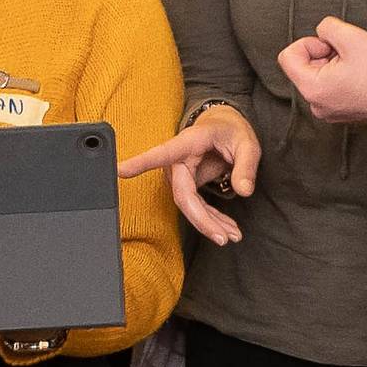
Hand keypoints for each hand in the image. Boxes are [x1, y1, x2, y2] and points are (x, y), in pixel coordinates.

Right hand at [119, 105, 260, 245]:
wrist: (223, 128)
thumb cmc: (231, 131)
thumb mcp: (246, 143)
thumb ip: (246, 166)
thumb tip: (244, 191)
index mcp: (189, 143)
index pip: (161, 155)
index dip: (140, 163)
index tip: (120, 170)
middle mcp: (179, 161)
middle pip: (182, 195)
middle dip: (202, 219)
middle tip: (224, 237)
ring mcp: (180, 174)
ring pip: (188, 205)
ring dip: (209, 223)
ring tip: (233, 235)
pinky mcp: (187, 185)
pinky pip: (195, 206)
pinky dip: (211, 219)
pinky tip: (227, 228)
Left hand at [277, 16, 366, 125]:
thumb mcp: (352, 36)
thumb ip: (327, 27)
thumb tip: (322, 31)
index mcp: (312, 88)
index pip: (287, 56)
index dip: (310, 43)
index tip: (331, 46)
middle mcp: (316, 104)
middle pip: (304, 65)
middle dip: (325, 53)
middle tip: (349, 54)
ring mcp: (329, 110)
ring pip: (320, 74)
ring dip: (336, 63)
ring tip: (358, 64)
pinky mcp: (342, 111)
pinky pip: (332, 85)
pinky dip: (343, 75)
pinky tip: (362, 74)